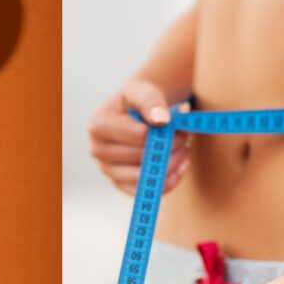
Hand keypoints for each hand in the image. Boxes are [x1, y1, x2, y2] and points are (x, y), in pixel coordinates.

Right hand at [88, 79, 190, 194]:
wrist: (130, 114)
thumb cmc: (135, 102)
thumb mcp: (141, 91)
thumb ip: (151, 100)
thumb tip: (162, 121)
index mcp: (98, 126)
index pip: (139, 135)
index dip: (164, 131)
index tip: (178, 123)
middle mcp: (98, 151)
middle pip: (143, 157)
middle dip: (171, 146)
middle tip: (185, 135)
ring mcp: (108, 171)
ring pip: (146, 178)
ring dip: (173, 164)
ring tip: (183, 147)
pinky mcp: (121, 185)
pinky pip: (148, 192)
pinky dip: (170, 181)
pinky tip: (180, 165)